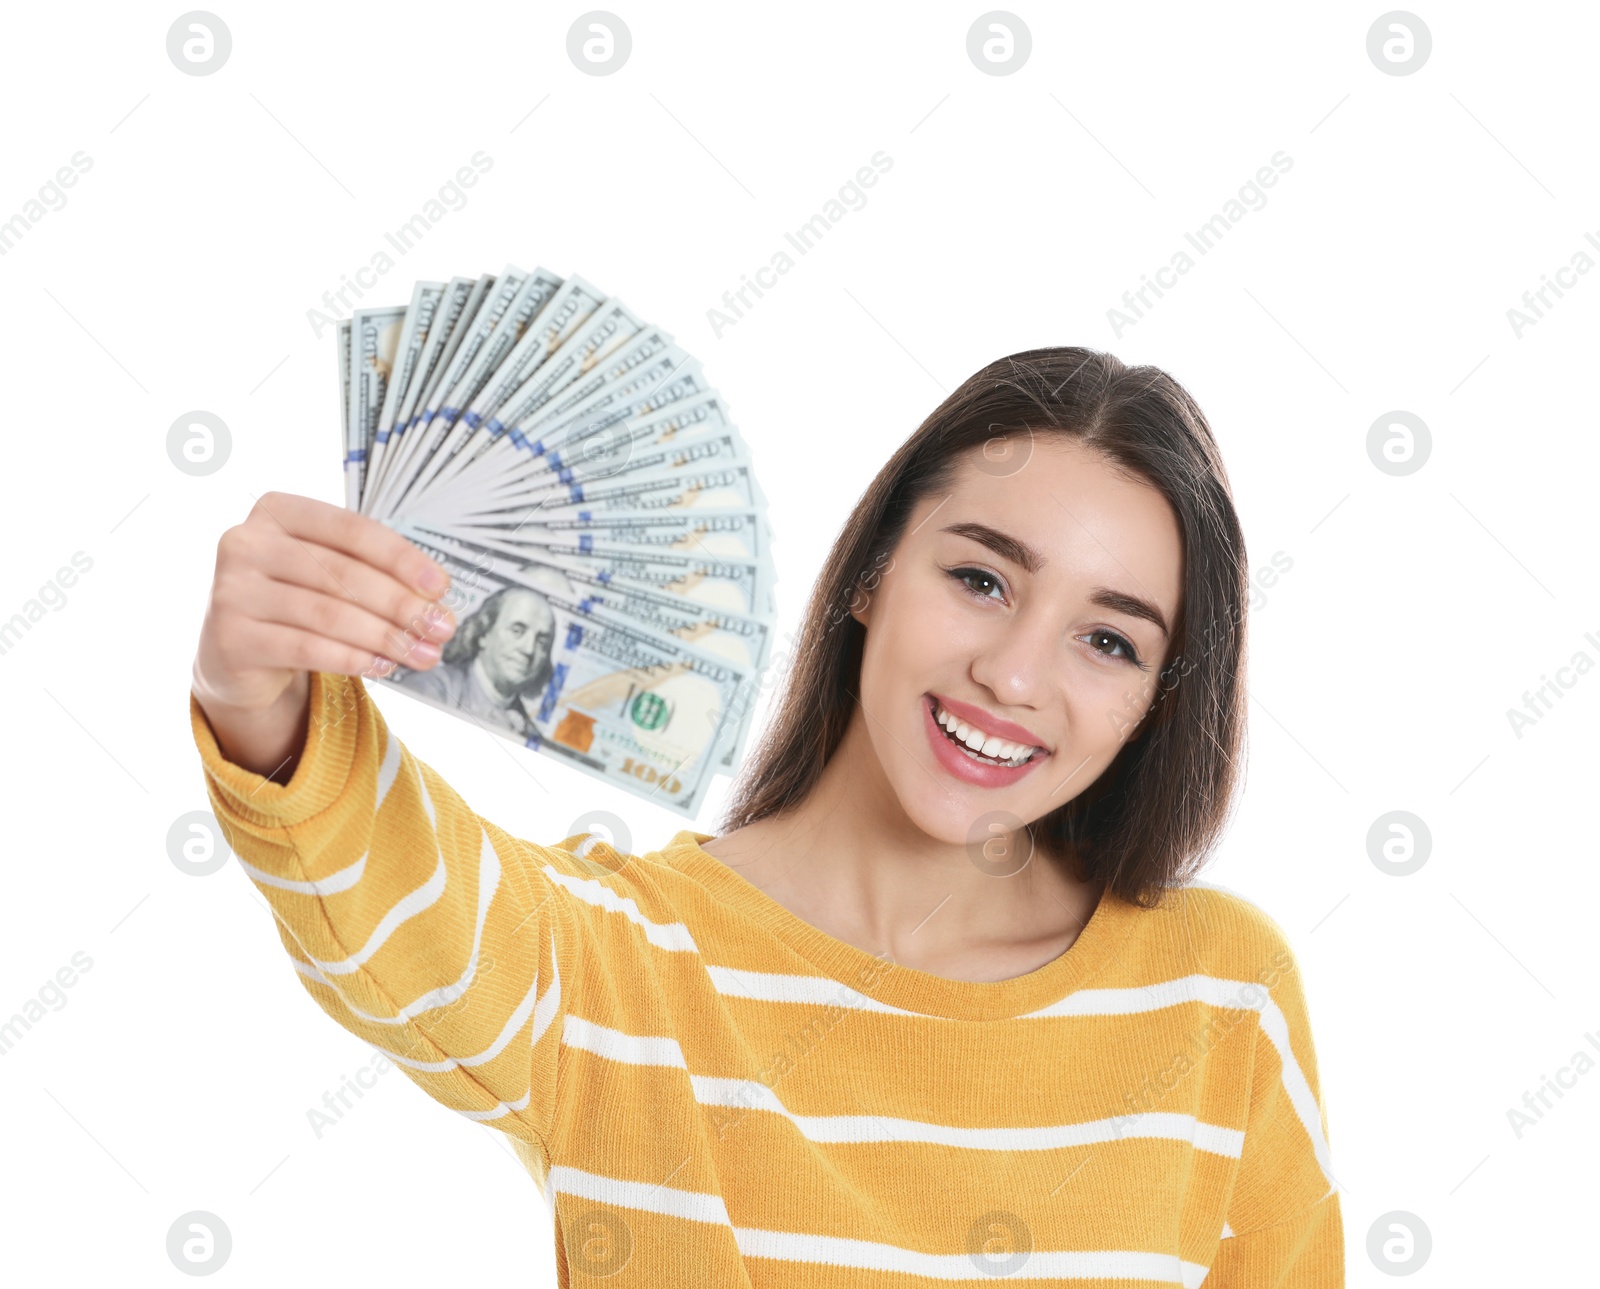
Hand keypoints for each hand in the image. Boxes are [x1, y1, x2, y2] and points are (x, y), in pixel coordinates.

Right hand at [190, 491, 456, 775]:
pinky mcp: (230, 637)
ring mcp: (231, 590)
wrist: (236, 653)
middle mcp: (246, 543)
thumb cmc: (295, 600)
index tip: (441, 586)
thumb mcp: (326, 572)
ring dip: (385, 637)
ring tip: (421, 654)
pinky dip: (352, 658)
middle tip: (440, 627)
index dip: (402, 558)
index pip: (351, 530)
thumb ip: (370, 572)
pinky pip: (306, 648)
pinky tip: (382, 666)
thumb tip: (435, 600)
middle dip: (401, 604)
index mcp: (276, 511)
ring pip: (328, 614)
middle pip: (343, 574)